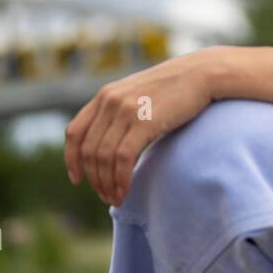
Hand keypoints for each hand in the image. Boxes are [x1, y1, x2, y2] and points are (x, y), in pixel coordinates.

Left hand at [64, 47, 224, 206]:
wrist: (200, 74)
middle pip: (89, 151)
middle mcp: (109, 102)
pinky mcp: (143, 122)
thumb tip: (112, 141)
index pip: (74, 132)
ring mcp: (125, 111)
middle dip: (94, 179)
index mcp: (104, 96)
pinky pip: (122, 159)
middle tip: (105, 196)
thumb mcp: (138, 94)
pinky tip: (125, 190)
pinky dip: (120, 180)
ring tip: (116, 199)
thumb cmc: (174, 88)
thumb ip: (120, 111)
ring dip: (106, 184)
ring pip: (103, 158)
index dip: (71, 159)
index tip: (77, 179)